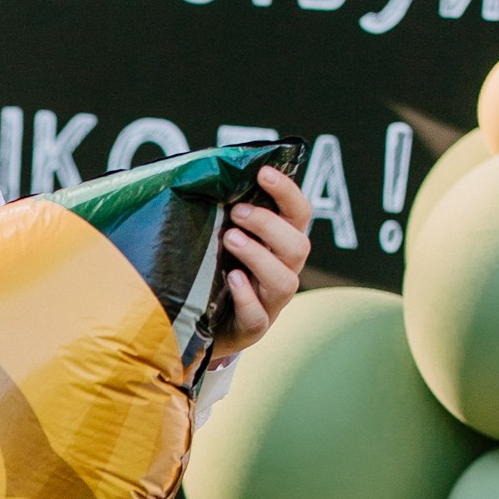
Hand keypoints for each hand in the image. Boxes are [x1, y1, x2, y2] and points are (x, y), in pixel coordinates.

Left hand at [211, 162, 311, 358]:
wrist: (203, 323)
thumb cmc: (214, 271)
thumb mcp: (220, 237)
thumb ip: (220, 211)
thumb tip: (199, 170)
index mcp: (280, 243)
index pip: (299, 213)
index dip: (287, 191)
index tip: (263, 172)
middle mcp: (284, 271)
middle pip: (298, 246)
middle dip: (268, 225)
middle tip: (236, 211)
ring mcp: (272, 302)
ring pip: (284, 281)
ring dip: (258, 256)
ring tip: (229, 239)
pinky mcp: (253, 327)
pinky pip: (258, 315)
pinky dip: (246, 295)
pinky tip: (231, 278)